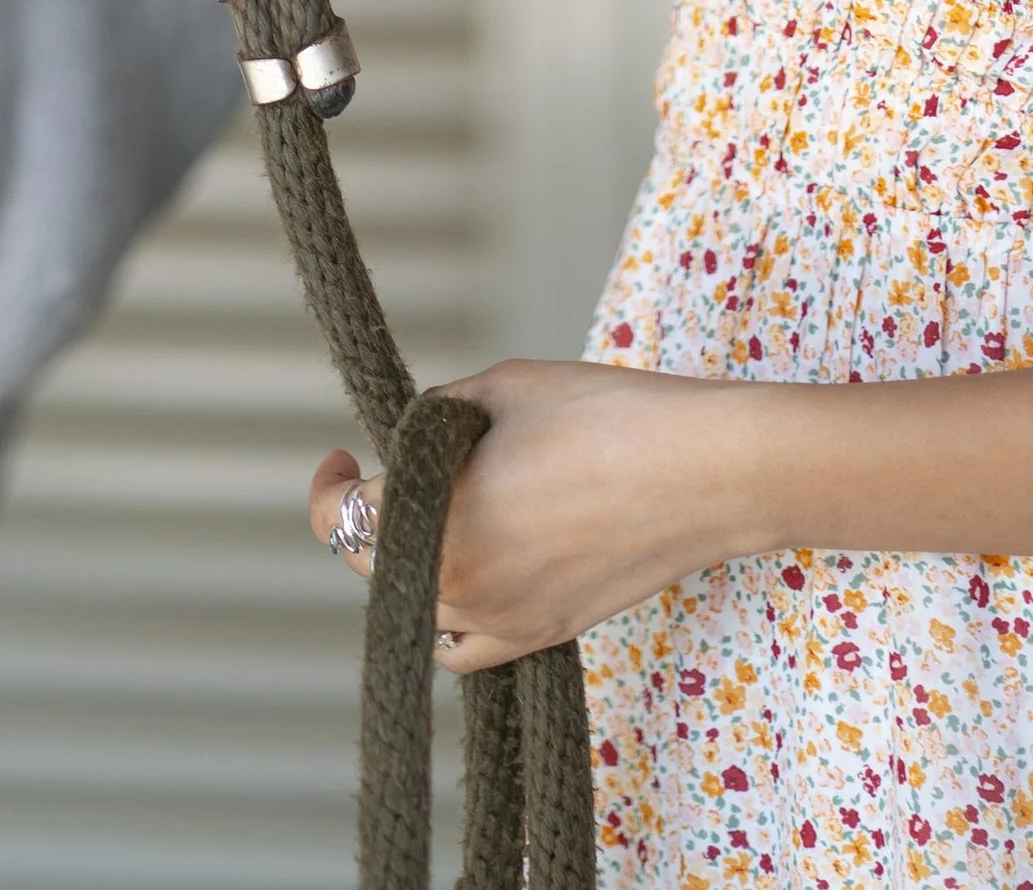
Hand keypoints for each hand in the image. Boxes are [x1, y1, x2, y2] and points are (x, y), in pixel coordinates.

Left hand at [309, 360, 744, 670]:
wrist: (703, 471)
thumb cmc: (606, 414)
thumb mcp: (505, 387)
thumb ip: (441, 415)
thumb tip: (418, 437)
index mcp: (439, 520)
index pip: (343, 520)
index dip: (329, 485)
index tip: (339, 457)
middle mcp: (460, 588)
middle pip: (375, 565)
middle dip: (373, 515)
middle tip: (397, 467)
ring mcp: (503, 623)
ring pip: (420, 609)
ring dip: (410, 563)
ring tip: (440, 510)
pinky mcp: (543, 636)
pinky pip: (467, 645)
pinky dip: (453, 614)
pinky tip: (472, 567)